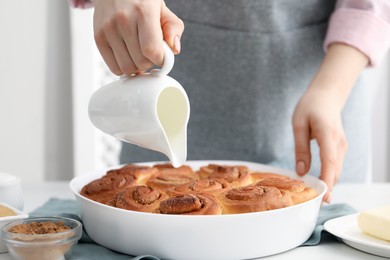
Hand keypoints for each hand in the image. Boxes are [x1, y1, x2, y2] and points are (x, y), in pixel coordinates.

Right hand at [91, 0, 183, 74]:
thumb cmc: (140, 0)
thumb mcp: (162, 8)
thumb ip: (173, 27)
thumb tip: (174, 48)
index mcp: (143, 11)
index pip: (152, 50)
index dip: (161, 59)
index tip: (163, 56)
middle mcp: (123, 20)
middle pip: (140, 62)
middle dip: (149, 63)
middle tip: (150, 53)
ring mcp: (108, 29)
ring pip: (127, 68)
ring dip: (136, 67)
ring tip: (138, 54)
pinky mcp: (98, 37)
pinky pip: (114, 67)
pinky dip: (123, 67)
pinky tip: (128, 56)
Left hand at [292, 86, 346, 202]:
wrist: (326, 96)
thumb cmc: (310, 106)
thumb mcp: (298, 124)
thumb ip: (300, 148)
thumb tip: (302, 172)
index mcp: (327, 134)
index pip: (329, 162)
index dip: (327, 180)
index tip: (323, 196)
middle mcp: (338, 142)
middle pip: (335, 170)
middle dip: (328, 188)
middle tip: (316, 204)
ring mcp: (342, 145)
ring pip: (337, 169)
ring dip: (329, 183)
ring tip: (317, 198)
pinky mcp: (340, 147)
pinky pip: (336, 165)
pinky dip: (330, 175)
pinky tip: (321, 183)